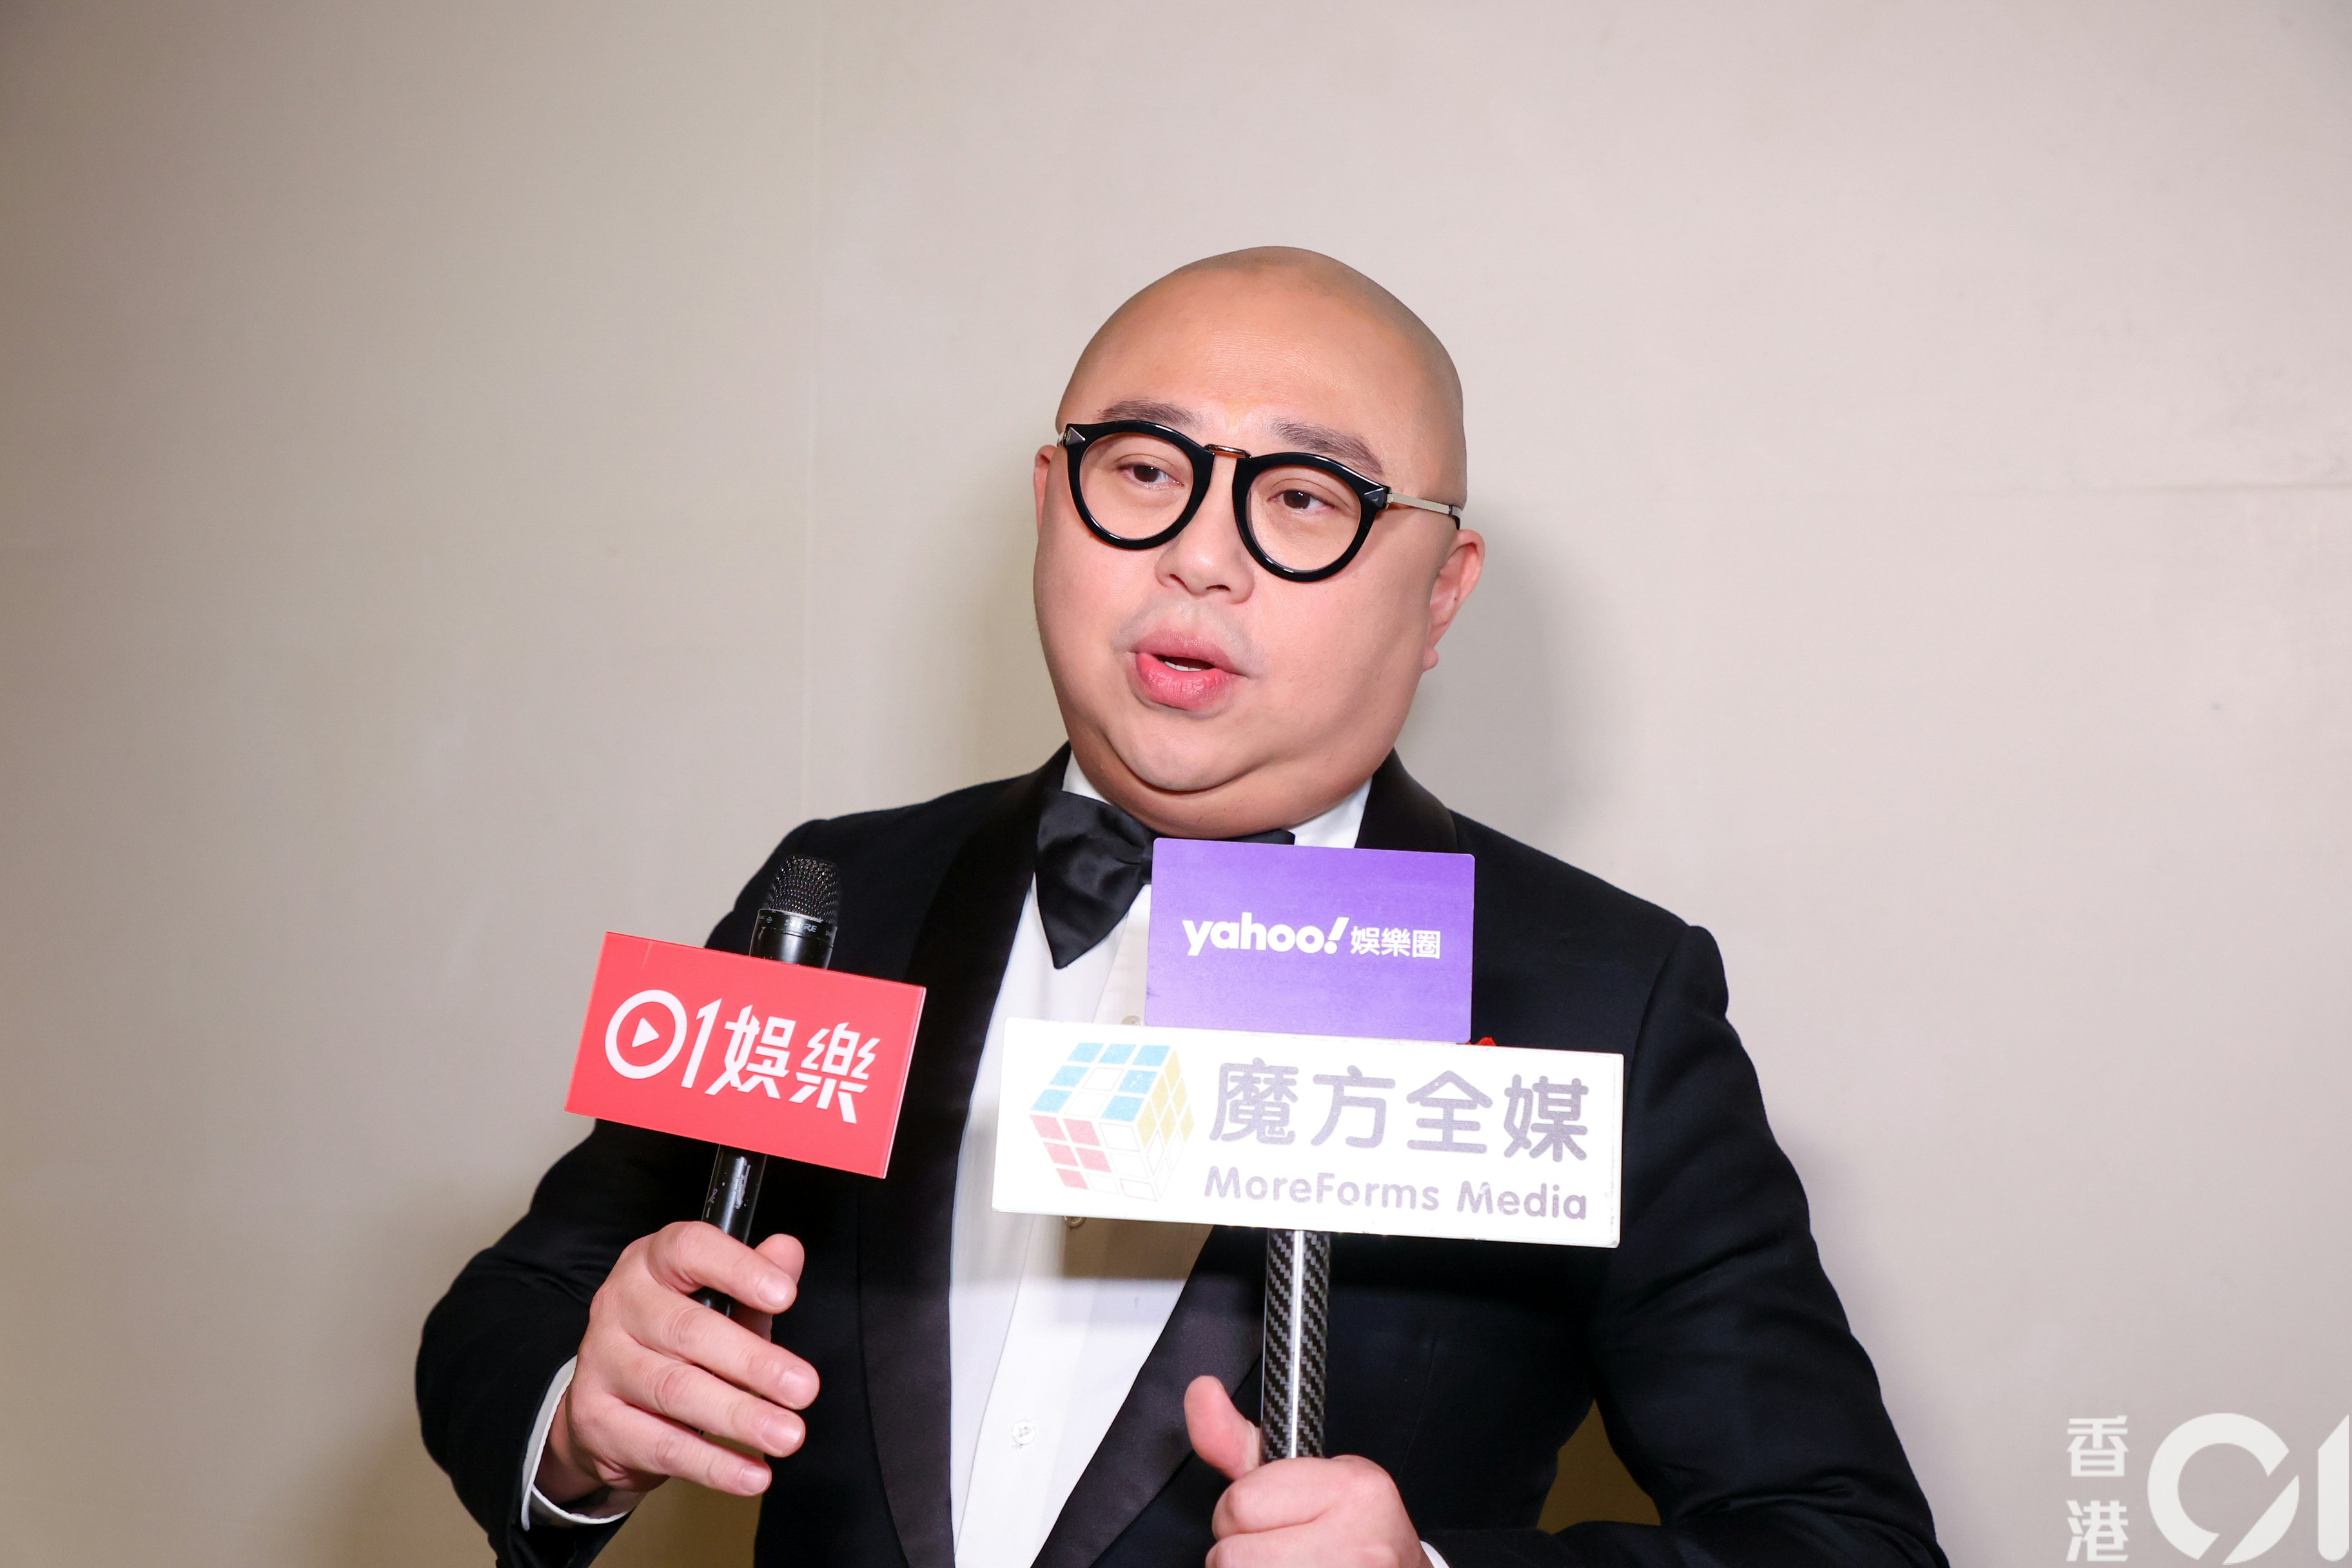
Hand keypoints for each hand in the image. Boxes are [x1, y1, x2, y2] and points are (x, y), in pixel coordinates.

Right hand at [537, 1222, 816, 1504]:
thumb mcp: (721, 1301)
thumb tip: (788, 1253)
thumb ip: (758, 1277)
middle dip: (754, 1362)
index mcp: (651, 1262)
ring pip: (676, 1390)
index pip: (689, 1249)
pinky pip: (661, 1445)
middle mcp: (619, 1304)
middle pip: (688, 1330)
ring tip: (787, 1434)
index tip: (785, 1296)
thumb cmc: (677, 1341)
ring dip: (739, 1416)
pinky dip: (713, 1464)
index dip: (739, 1269)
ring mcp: (602, 1361)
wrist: (606, 1404)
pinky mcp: (595, 1419)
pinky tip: (752, 1473)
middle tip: (804, 1388)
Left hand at [1184, 1375, 1428, 1567]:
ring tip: (1281, 1565)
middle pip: (1232, 1557)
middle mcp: (1357, 1544)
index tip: (1272, 1515)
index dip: (1240, 1513)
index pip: (1240, 1504)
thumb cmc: (1348, 1526)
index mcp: (1351, 1488)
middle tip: (1274, 1548)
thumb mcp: (1301, 1475)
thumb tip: (1202, 1390)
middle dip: (1239, 1552)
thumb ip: (1238, 1442)